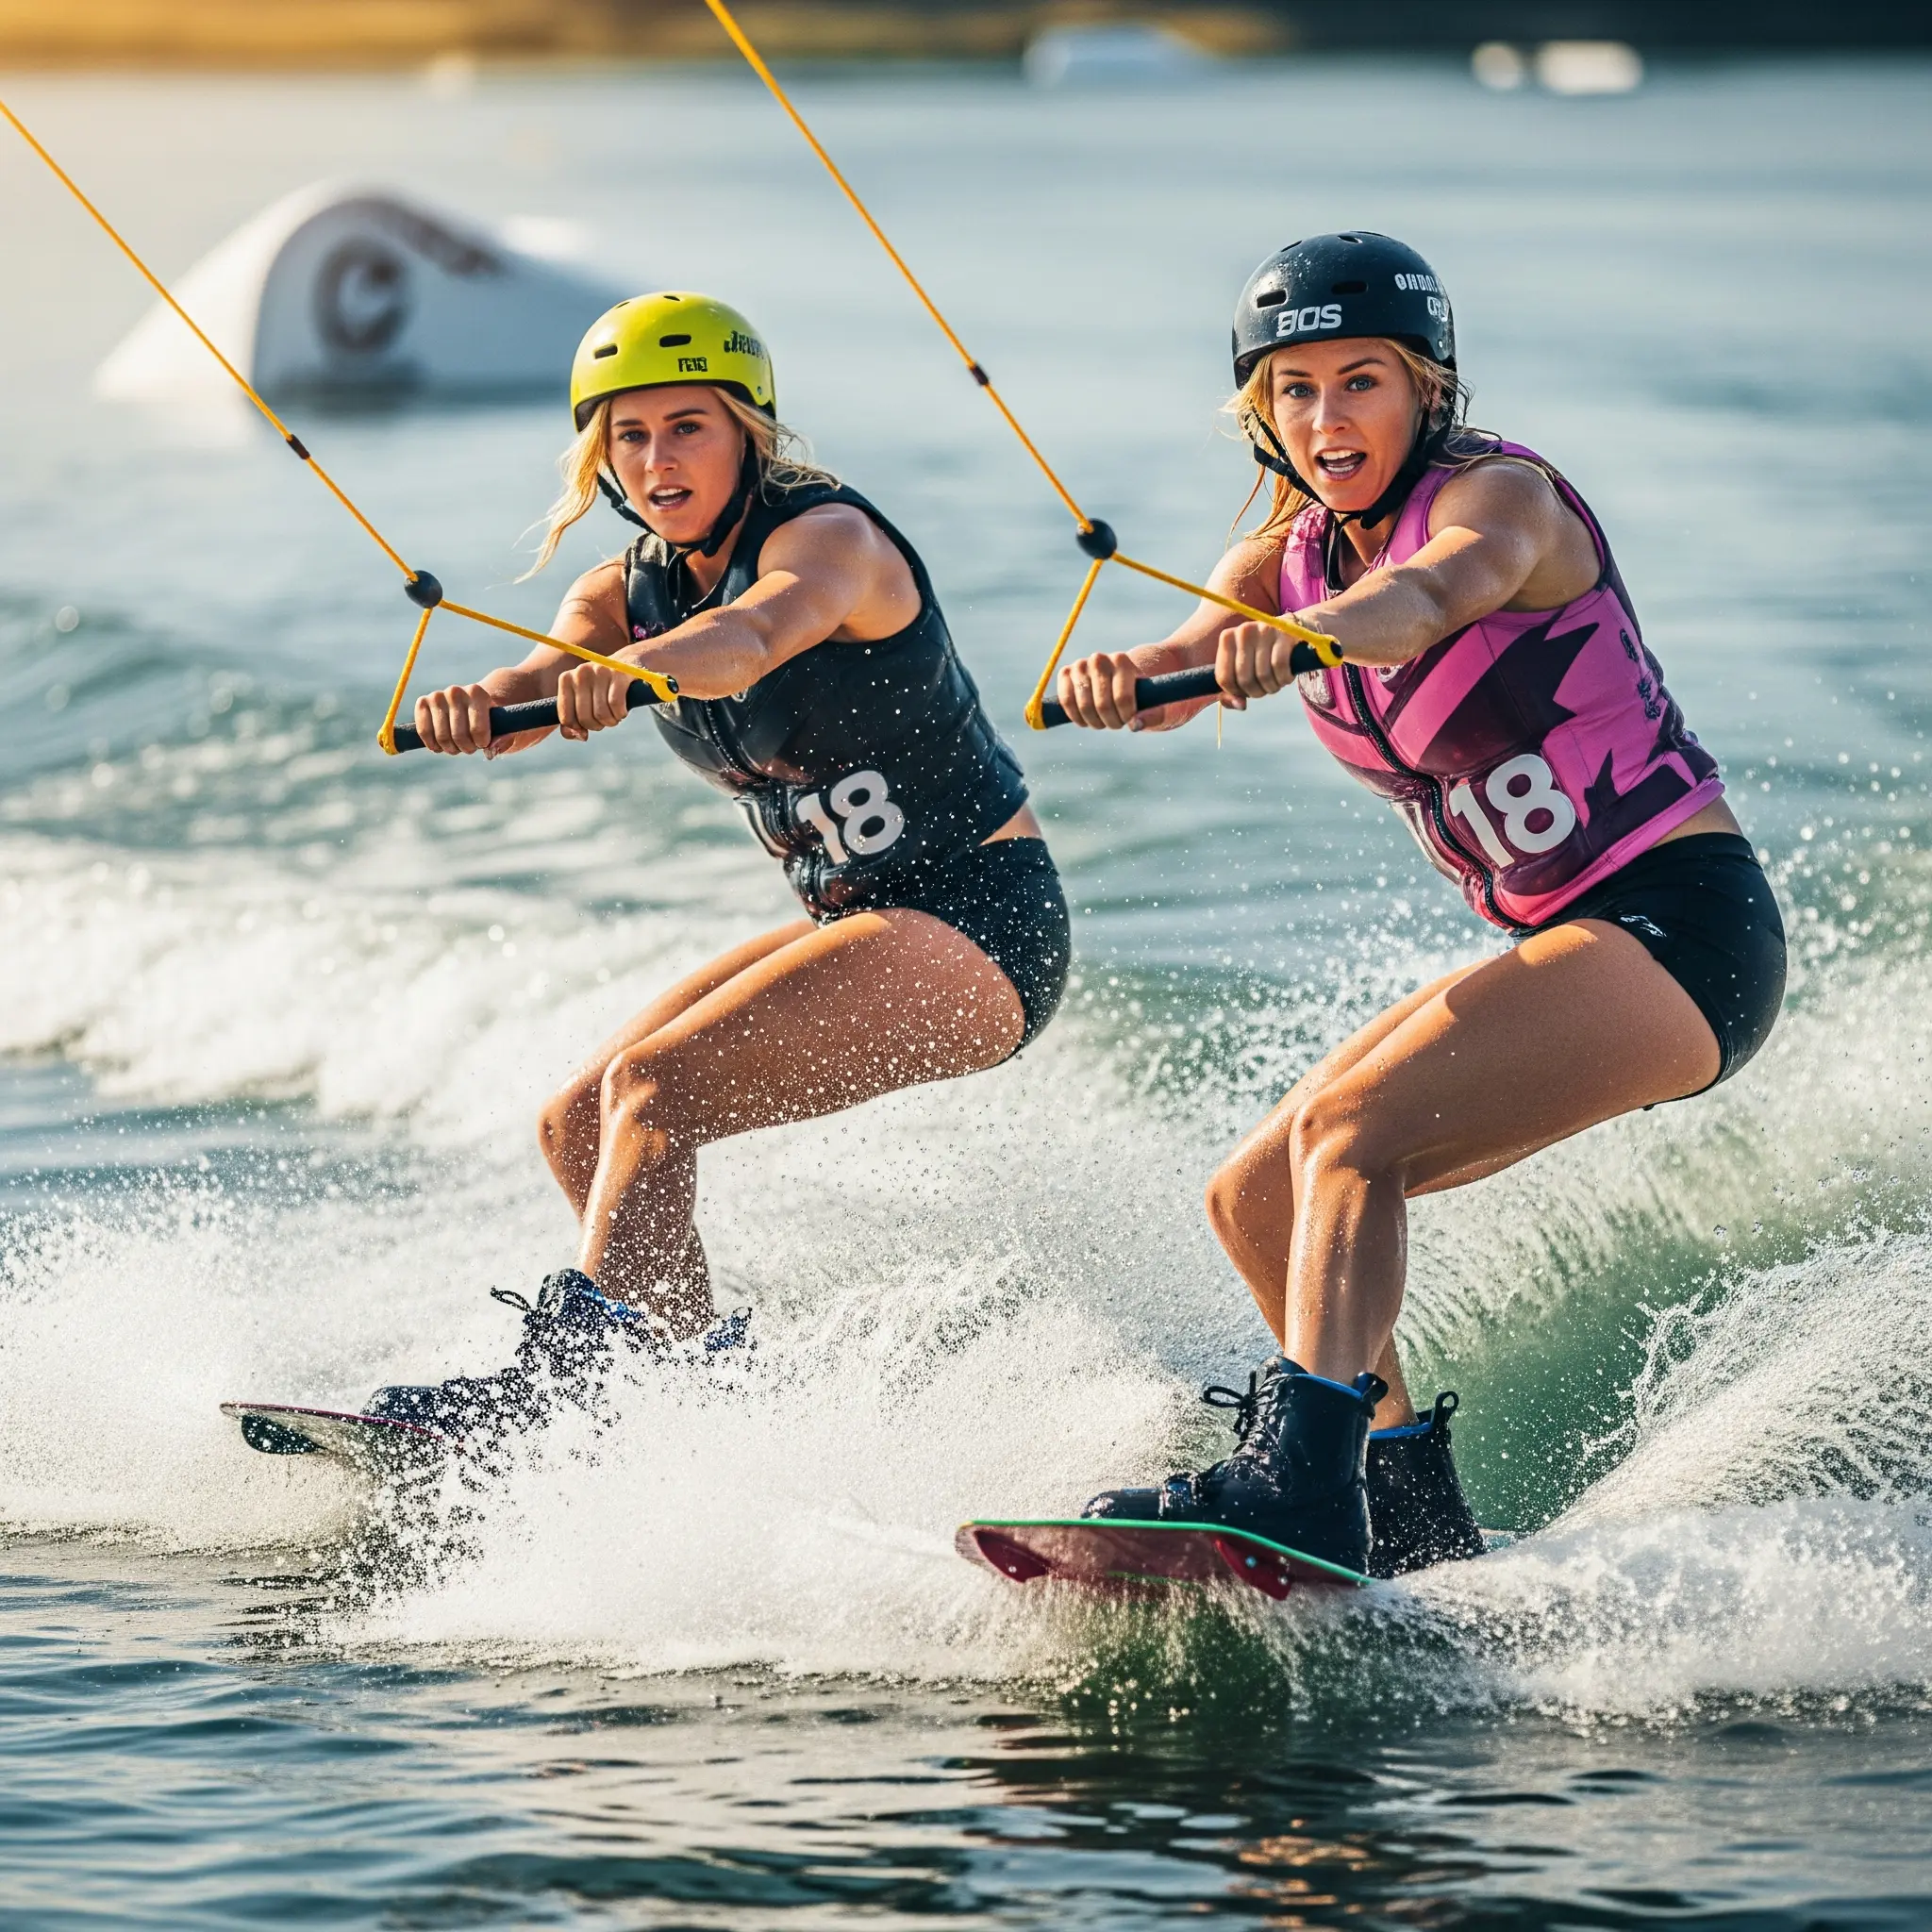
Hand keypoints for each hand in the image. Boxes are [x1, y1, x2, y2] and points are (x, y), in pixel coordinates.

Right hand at [412, 682, 498, 754]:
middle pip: (459, 736)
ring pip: (442, 737)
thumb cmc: (489, 718)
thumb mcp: (504, 726)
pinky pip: (424, 732)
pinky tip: (440, 746)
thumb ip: (505, 738)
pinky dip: (433, 745)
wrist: (470, 702)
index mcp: (477, 693)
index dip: (481, 743)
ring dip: (451, 749)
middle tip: (470, 747)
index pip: (478, 729)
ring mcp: (437, 696)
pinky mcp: (422, 703)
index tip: (484, 742)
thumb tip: (489, 751)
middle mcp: (455, 691)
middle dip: (466, 748)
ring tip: (457, 746)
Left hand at [556, 661, 634, 739]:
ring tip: (614, 716)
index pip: (566, 717)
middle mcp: (580, 673)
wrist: (627, 664)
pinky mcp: (618, 674)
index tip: (588, 724)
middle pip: (584, 718)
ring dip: (611, 721)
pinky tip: (622, 711)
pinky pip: (616, 705)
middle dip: (596, 726)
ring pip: (601, 714)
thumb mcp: (582, 700)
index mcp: (566, 679)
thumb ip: (572, 721)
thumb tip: (580, 736)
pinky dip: (621, 714)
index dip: (578, 728)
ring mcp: (599, 671)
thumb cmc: (601, 688)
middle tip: (604, 721)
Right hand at [1054, 650, 1218, 732]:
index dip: (1126, 716)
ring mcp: (1081, 665)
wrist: (1127, 671)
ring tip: (1103, 722)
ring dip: (1093, 721)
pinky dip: (1074, 715)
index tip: (1130, 720)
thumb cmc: (1147, 690)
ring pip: (1082, 704)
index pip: (1122, 697)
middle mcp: (1099, 659)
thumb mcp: (1159, 703)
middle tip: (1117, 724)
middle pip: (1101, 704)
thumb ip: (1152, 715)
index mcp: (1123, 661)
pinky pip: (1065, 699)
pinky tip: (1084, 720)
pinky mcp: (1067, 673)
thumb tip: (1135, 726)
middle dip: (1110, 721)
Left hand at [1218, 620, 1305, 702]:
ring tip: (1275, 684)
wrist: (1291, 630)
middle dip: (1256, 692)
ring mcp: (1263, 630)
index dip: (1235, 692)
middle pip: (1244, 679)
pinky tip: (1286, 678)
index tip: (1246, 692)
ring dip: (1271, 687)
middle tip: (1264, 690)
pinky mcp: (1284, 634)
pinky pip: (1280, 667)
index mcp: (1227, 638)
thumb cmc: (1262, 653)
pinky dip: (1284, 679)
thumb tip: (1240, 705)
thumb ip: (1232, 691)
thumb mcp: (1243, 668)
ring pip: (1263, 675)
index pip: (1224, 677)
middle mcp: (1243, 631)